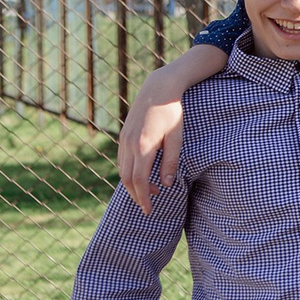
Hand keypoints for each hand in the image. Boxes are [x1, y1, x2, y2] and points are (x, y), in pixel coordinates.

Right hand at [117, 82, 186, 214]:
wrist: (158, 89)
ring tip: (150, 192)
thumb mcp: (176, 138)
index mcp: (143, 147)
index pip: (140, 180)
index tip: (149, 210)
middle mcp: (129, 145)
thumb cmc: (172, 113)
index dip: (144, 197)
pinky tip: (142, 176)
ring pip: (123, 170)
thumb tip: (167, 185)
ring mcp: (124, 140)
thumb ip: (171, 162)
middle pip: (127, 179)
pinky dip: (129, 173)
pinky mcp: (123, 135)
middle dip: (136, 196)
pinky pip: (122, 160)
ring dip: (133, 185)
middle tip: (148, 207)